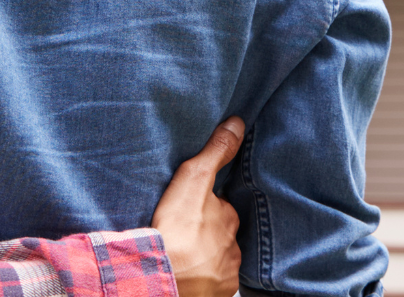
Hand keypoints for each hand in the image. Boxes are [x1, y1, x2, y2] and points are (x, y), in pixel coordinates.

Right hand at [152, 118, 244, 296]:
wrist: (166, 278)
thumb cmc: (178, 230)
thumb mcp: (194, 180)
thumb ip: (216, 152)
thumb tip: (237, 124)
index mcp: (229, 218)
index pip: (223, 208)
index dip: (209, 206)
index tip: (193, 209)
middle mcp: (233, 247)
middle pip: (221, 235)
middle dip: (208, 233)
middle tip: (186, 232)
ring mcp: (225, 273)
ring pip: (217, 259)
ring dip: (205, 256)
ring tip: (184, 254)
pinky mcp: (217, 294)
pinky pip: (212, 283)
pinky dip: (203, 278)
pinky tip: (187, 273)